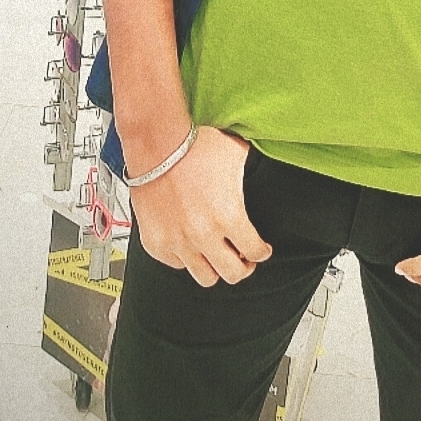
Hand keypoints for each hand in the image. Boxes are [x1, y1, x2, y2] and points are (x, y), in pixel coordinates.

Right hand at [127, 126, 271, 287]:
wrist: (156, 144)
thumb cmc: (193, 146)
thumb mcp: (236, 155)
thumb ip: (251, 172)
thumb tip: (265, 171)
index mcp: (229, 216)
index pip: (255, 253)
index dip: (261, 252)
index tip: (260, 250)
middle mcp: (203, 234)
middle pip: (233, 274)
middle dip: (242, 267)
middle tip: (242, 259)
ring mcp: (178, 242)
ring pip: (205, 277)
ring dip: (214, 267)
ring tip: (216, 255)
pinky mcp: (156, 243)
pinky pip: (177, 265)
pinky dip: (185, 258)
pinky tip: (190, 244)